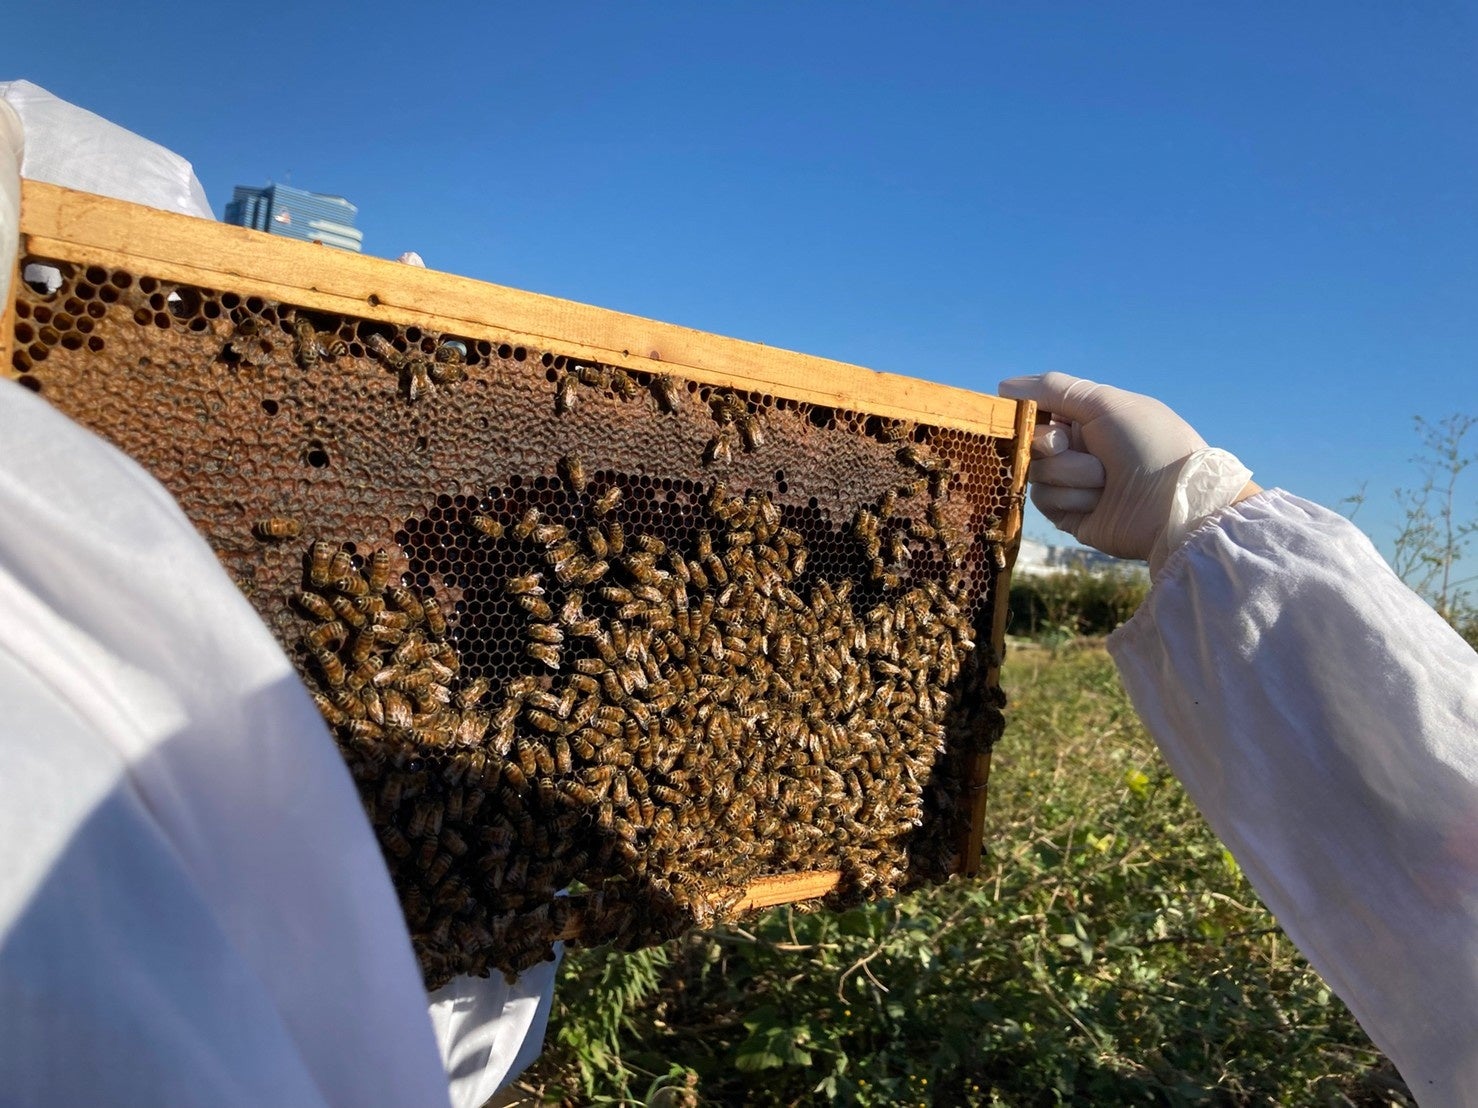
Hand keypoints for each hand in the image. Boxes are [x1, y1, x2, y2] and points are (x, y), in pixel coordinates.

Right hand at [998, 372, 1254, 567]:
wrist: (1173, 505)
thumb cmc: (1148, 444)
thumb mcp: (1105, 404)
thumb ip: (1054, 389)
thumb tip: (1002, 387)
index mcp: (1087, 416)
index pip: (1036, 409)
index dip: (1029, 413)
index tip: (1038, 417)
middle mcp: (1077, 448)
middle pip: (1029, 442)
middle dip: (1050, 444)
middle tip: (1073, 446)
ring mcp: (1072, 482)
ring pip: (1035, 473)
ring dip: (1070, 474)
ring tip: (1104, 481)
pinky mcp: (1068, 514)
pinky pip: (1043, 501)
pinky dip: (1071, 499)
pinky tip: (1098, 503)